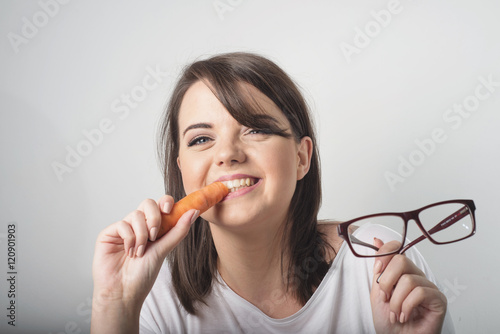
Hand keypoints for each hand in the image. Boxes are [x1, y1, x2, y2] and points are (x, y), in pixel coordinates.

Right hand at [91, 196, 198, 332]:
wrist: (124, 292)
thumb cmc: (143, 274)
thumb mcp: (164, 250)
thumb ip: (178, 230)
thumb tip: (194, 211)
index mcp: (153, 228)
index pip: (160, 205)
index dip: (166, 201)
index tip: (169, 209)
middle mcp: (138, 225)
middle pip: (147, 203)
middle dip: (154, 217)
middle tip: (155, 235)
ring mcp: (123, 229)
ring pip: (136, 214)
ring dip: (142, 234)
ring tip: (140, 252)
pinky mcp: (109, 233)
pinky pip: (122, 224)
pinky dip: (129, 238)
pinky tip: (129, 252)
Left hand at [370, 238, 446, 333]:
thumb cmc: (388, 321)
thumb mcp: (377, 291)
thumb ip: (379, 268)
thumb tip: (377, 240)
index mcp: (401, 272)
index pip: (397, 249)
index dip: (385, 254)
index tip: (377, 269)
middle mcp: (416, 276)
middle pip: (401, 261)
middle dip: (387, 281)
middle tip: (385, 298)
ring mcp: (428, 286)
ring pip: (408, 280)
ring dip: (396, 301)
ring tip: (395, 313)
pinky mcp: (438, 299)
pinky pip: (420, 292)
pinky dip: (407, 306)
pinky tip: (405, 316)